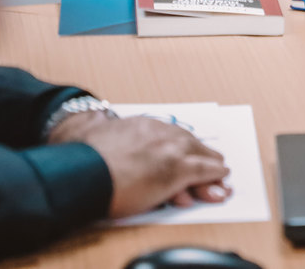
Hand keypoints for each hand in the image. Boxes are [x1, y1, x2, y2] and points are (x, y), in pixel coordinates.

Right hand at [48, 112, 231, 217]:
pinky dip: (215, 175)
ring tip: (218, 177)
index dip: (182, 151)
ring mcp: (172, 150)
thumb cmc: (86, 161)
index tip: (186, 157)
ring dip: (211, 170)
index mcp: (146, 126)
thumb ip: (123, 144)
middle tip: (211, 171)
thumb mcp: (108, 140)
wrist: (83, 172)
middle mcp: (163, 134)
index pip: (174, 137)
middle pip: (193, 145)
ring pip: (203, 157)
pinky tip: (221, 177)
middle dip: (201, 159)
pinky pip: (206, 171)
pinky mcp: (178, 170)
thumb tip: (121, 148)